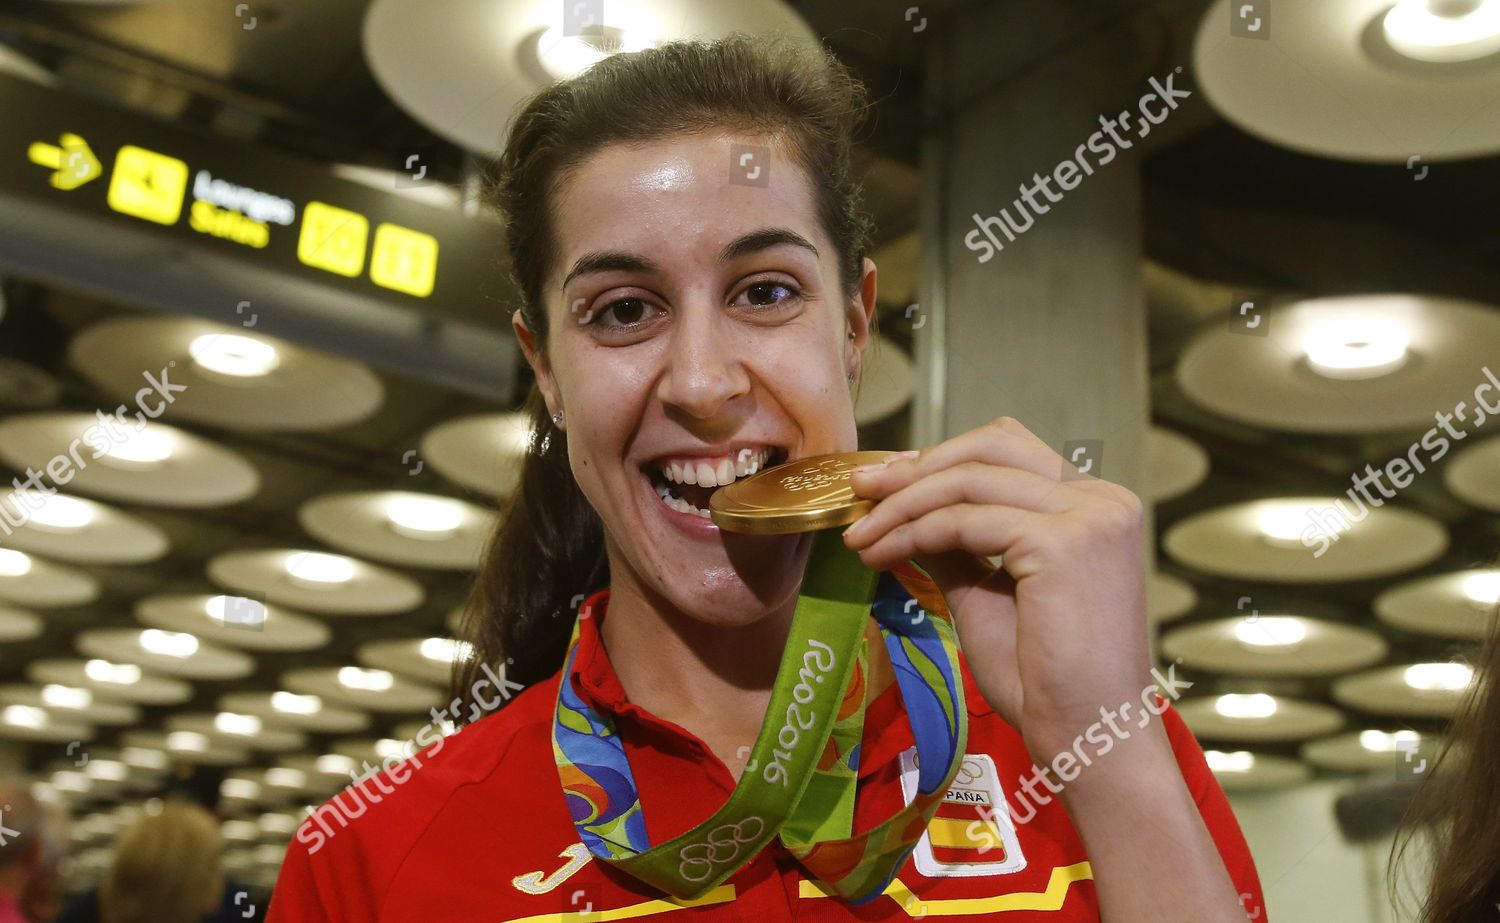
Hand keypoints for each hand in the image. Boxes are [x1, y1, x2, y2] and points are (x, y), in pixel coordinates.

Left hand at [842, 417, 1151, 755]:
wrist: (1087, 739)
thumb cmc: (1044, 681)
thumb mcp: (987, 593)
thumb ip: (955, 544)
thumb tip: (901, 507)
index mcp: (1096, 506)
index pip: (1008, 450)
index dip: (940, 458)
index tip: (884, 482)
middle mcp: (1102, 501)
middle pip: (991, 445)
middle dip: (917, 465)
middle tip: (860, 487)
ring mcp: (1089, 518)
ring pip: (969, 482)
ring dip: (901, 505)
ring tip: (859, 535)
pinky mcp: (1063, 544)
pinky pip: (965, 522)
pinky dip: (914, 532)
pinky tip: (882, 555)